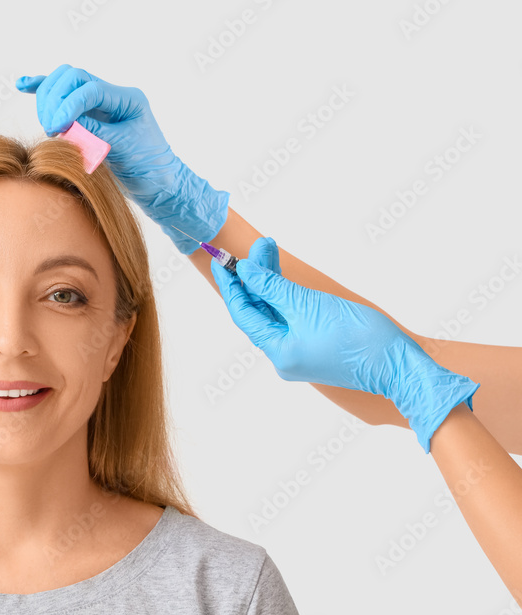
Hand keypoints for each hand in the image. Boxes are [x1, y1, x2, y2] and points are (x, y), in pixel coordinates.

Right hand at [15, 64, 229, 252]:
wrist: (160, 186)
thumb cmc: (149, 172)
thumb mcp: (122, 152)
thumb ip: (94, 134)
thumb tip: (64, 123)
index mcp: (128, 99)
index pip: (89, 89)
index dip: (68, 105)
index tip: (55, 129)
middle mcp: (113, 96)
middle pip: (73, 77)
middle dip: (55, 99)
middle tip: (52, 129)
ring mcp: (100, 104)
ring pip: (65, 83)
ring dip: (49, 99)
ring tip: (49, 126)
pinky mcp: (88, 116)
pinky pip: (63, 96)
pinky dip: (43, 90)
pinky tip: (24, 84)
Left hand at [211, 237, 479, 452]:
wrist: (398, 363)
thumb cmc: (356, 336)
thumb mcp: (308, 305)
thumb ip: (273, 287)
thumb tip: (245, 271)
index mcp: (277, 351)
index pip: (242, 313)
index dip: (231, 284)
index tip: (221, 259)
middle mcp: (282, 355)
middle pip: (258, 310)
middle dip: (255, 275)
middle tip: (257, 245)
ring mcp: (298, 351)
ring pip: (274, 310)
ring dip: (271, 280)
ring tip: (269, 247)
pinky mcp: (313, 344)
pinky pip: (290, 315)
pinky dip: (285, 293)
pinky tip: (281, 273)